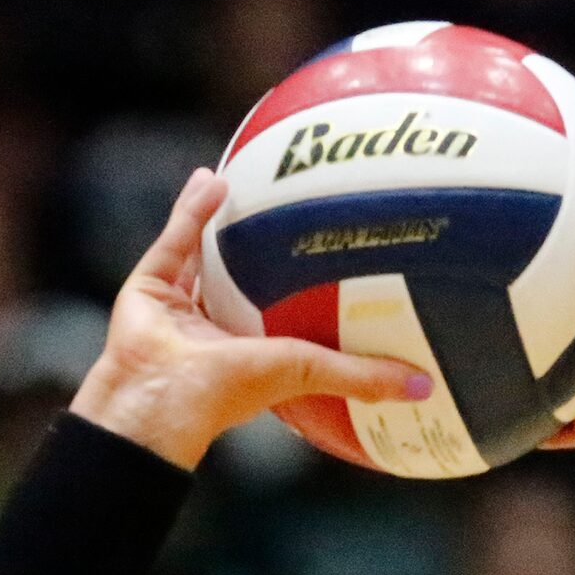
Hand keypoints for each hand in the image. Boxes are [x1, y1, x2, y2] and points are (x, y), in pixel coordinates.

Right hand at [71, 168, 430, 468]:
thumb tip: (427, 385)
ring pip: (202, 256)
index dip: (305, 292)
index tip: (335, 262)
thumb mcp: (307, 372)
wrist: (161, 396)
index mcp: (252, 355)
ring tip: (244, 181)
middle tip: (292, 211)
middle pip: (241, 281)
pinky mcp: (147, 288)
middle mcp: (215, 333)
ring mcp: (178, 311)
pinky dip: (192, 211)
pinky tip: (214, 178)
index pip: (282, 317)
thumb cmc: (230, 391)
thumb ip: (362, 375)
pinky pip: (174, 241)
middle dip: (261, 250)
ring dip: (221, 222)